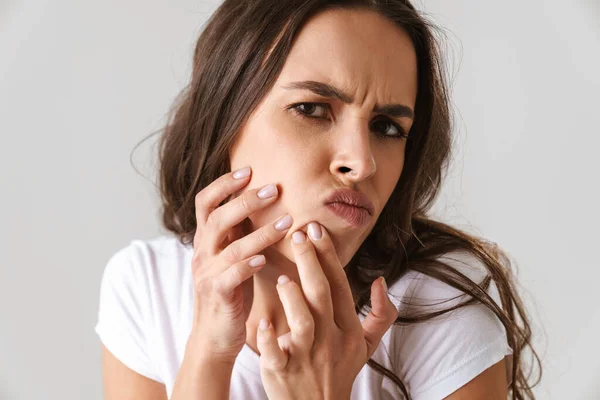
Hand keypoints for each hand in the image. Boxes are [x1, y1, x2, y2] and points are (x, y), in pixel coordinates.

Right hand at [187, 165, 293, 363]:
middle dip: (245, 200)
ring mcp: (207, 274)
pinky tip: (265, 259)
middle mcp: (202, 252)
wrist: (215, 335)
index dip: (223, 184)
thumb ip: (238, 231)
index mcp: (206, 240)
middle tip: (273, 189)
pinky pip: (230, 276)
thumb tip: (258, 199)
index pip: (205, 202)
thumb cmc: (230, 291)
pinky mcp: (217, 294)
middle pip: (217, 218)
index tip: (248, 169)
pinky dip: (247, 265)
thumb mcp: (230, 256)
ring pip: (230, 246)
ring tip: (287, 222)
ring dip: (260, 232)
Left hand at [255, 222, 398, 399]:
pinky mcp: (282, 371)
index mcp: (348, 331)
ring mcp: (306, 357)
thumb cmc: (339, 371)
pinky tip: (264, 322)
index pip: (340, 287)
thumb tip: (381, 282)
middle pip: (322, 296)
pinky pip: (276, 353)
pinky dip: (270, 339)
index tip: (316, 230)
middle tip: (298, 235)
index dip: (328, 257)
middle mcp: (330, 341)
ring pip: (303, 322)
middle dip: (310, 262)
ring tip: (282, 278)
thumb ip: (381, 315)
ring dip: (292, 297)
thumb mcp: (366, 346)